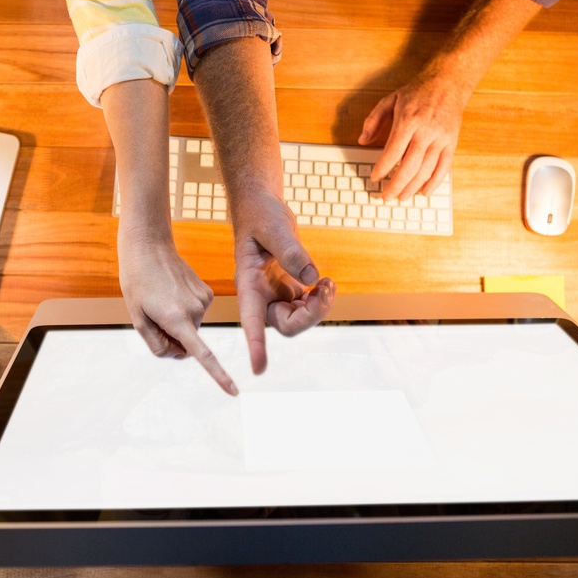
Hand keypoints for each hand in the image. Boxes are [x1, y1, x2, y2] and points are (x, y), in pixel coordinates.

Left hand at [118, 232, 237, 395]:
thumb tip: (180, 355)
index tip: (233, 391)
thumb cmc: (137, 284)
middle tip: (154, 313)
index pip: (202, 354)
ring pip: (192, 326)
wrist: (149, 248)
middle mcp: (195, 311)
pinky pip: (196, 312)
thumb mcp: (138, 320)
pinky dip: (185, 309)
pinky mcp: (207, 292)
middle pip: (188, 341)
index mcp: (176, 319)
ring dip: (178, 320)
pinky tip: (172, 292)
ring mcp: (204, 300)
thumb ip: (158, 345)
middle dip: (173, 336)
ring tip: (162, 298)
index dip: (218, 376)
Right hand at [231, 188, 335, 374]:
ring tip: (329, 283)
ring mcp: (276, 294)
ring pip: (299, 320)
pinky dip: (321, 299)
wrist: (262, 208)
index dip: (256, 345)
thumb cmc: (261, 215)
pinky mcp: (289, 289)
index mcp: (248, 284)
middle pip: (285, 326)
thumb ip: (290, 251)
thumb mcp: (275, 228)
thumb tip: (311, 277)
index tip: (258, 369)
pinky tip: (325, 283)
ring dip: (320, 308)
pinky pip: (307, 307)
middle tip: (326, 288)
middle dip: (311, 315)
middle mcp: (260, 296)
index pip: (251, 320)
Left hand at [357, 70, 466, 200]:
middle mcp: (426, 131)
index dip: (383, 168)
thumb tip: (362, 140)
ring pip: (426, 170)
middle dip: (396, 184)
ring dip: (412, 187)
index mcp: (409, 121)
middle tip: (386, 196)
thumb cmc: (418, 92)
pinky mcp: (451, 143)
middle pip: (409, 166)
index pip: (393, 152)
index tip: (375, 178)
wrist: (449, 82)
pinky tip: (424, 192)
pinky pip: (444, 167)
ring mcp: (440, 139)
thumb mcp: (390, 100)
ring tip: (402, 197)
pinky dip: (434, 182)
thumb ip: (373, 120)